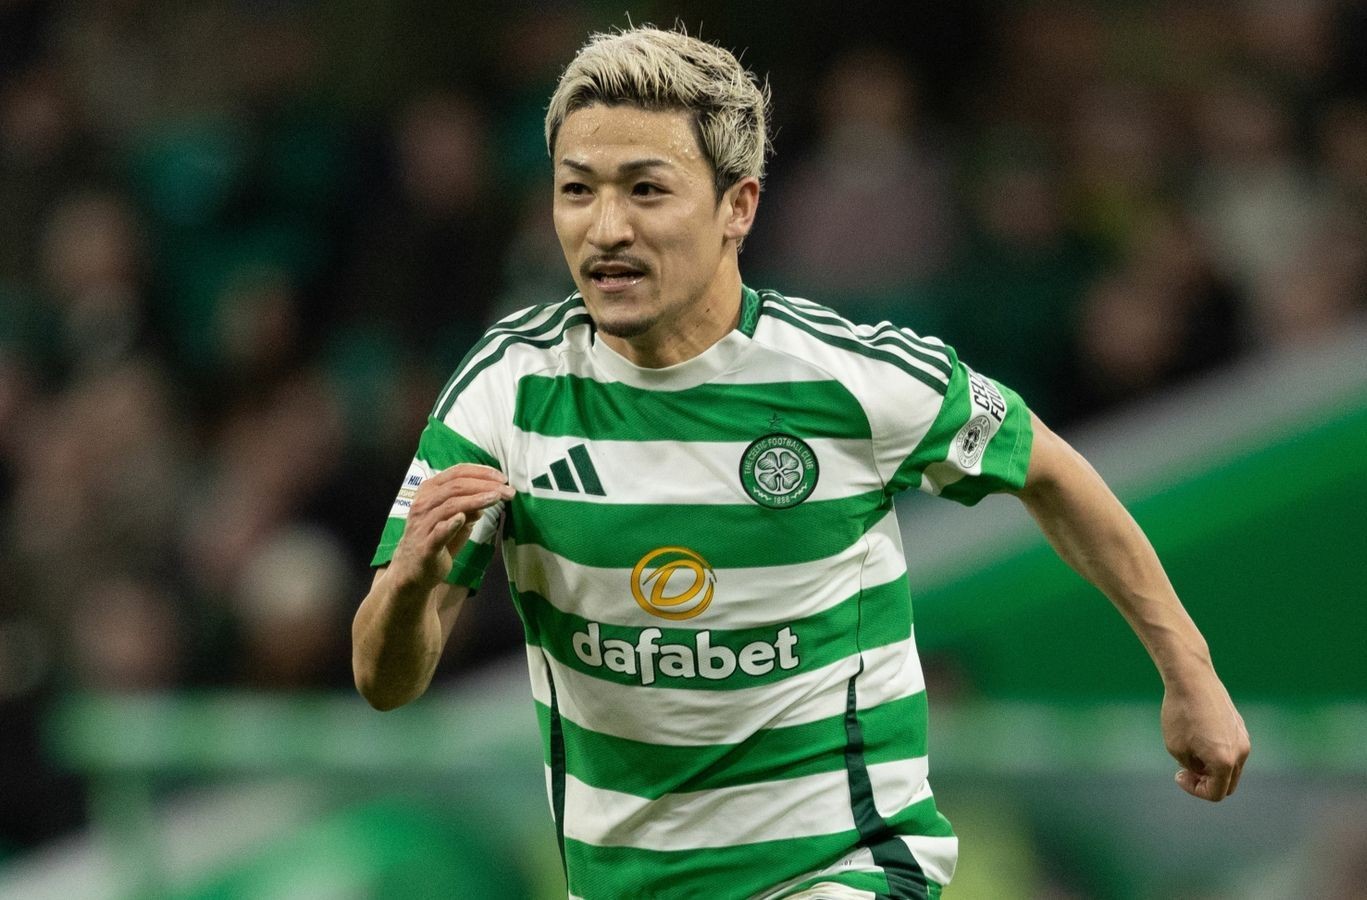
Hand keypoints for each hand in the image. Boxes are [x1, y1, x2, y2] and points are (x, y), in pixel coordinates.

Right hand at [389, 464, 513, 593]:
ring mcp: (423, 524)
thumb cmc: (434, 540)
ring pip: (451, 505)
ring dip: (476, 500)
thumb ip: (470, 506)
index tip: (502, 478)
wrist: (411, 571)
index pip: (457, 473)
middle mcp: (424, 503)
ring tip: (496, 498)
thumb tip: (490, 495)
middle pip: (457, 486)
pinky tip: (465, 517)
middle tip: (507, 490)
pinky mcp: (426, 546)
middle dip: (485, 485)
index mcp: (429, 491)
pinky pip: (439, 532)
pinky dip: (452, 523)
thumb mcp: (456, 519)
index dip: (481, 472)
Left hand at [1160, 672, 1249, 801]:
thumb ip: (1192, 767)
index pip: (1215, 793)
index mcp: (1225, 762)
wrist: (1191, 679)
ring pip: (1230, 766)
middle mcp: (1241, 752)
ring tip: (1189, 750)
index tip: (1178, 774)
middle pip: (1227, 783)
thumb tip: (1202, 770)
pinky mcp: (1240, 725)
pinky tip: (1198, 736)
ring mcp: (1243, 738)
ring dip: (1212, 767)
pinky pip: (1231, 749)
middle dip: (1206, 782)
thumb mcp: (1176, 748)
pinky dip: (1217, 752)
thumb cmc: (1180, 714)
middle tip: (1185, 768)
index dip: (1195, 789)